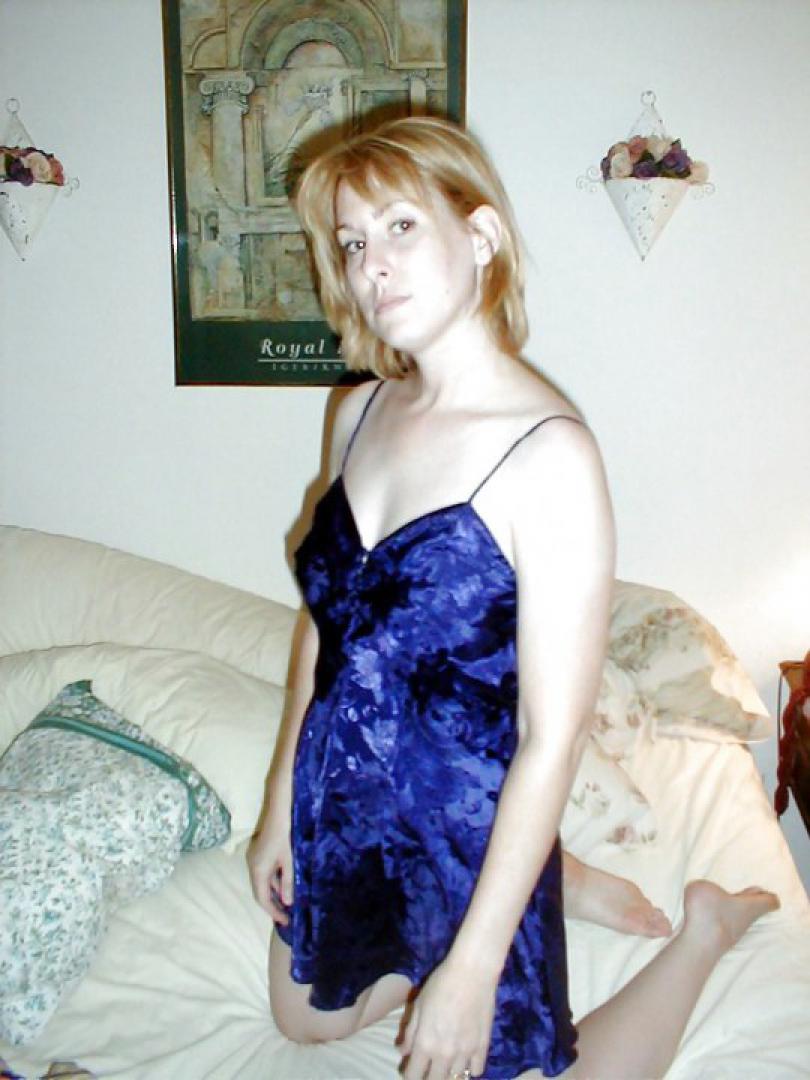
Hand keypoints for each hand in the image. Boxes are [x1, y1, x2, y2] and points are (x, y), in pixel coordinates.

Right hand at [246, 809, 293, 925]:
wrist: (277, 817)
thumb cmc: (284, 838)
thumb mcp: (288, 862)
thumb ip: (287, 883)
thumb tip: (287, 903)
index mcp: (258, 871)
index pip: (262, 898)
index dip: (273, 911)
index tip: (284, 921)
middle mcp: (252, 868)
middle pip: (260, 893)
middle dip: (271, 906)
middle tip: (285, 916)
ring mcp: (253, 862)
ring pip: (261, 884)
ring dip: (272, 894)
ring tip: (286, 905)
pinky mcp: (257, 857)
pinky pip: (263, 875)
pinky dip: (272, 883)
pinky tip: (283, 886)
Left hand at [399, 956, 496, 1079]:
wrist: (472, 973)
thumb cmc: (441, 984)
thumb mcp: (418, 1005)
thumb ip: (410, 1032)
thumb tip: (403, 1051)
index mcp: (425, 1043)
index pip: (413, 1075)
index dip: (408, 1073)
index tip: (409, 1067)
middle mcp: (445, 1054)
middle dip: (427, 1077)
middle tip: (427, 1065)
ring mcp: (466, 1053)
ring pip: (455, 1077)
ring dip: (448, 1071)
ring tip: (446, 1059)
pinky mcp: (483, 1047)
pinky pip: (476, 1071)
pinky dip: (469, 1067)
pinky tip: (465, 1057)